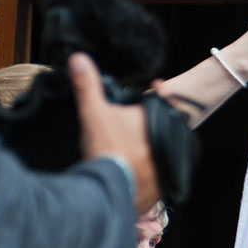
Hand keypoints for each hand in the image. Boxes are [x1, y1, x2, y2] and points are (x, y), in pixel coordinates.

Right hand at [70, 52, 158, 211]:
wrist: (111, 189)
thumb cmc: (107, 148)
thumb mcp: (94, 113)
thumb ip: (88, 85)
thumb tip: (78, 57)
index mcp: (156, 121)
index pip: (164, 99)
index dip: (159, 91)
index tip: (157, 84)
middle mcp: (168, 142)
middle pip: (163, 126)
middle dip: (150, 123)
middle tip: (135, 122)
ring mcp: (167, 165)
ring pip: (161, 150)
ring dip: (149, 147)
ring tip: (131, 145)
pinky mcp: (161, 186)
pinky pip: (158, 174)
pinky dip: (148, 170)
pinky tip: (133, 168)